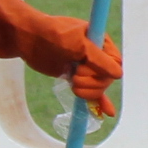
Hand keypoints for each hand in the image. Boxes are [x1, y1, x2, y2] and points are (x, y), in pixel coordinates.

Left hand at [0, 0, 123, 119]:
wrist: (28, 39)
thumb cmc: (53, 35)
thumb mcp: (78, 44)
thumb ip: (99, 59)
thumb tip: (118, 75)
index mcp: (102, 43)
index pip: (115, 65)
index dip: (103, 72)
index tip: (84, 69)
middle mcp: (97, 56)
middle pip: (106, 79)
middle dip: (91, 82)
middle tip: (74, 75)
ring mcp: (86, 68)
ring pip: (98, 88)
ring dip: (86, 91)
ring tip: (72, 82)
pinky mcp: (76, 78)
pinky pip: (92, 92)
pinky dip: (99, 102)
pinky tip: (107, 112)